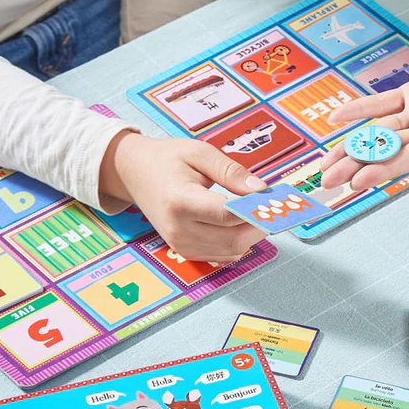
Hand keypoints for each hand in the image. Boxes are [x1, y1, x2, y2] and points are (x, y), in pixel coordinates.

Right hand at [99, 131, 267, 262]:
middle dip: (259, 226)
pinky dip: (239, 243)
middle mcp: (179, 229)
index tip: (275, 202)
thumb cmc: (166, 160)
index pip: (227, 215)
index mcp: (180, 200)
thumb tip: (260, 189)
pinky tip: (241, 225)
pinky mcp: (185, 252)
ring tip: (258, 213)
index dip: (255, 211)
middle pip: (233, 238)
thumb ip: (231, 171)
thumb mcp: (199, 152)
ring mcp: (181, 244)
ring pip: (232, 251)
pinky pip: (223, 255)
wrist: (134, 173)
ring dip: (252, 236)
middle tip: (273, 208)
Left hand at [319, 57, 408, 192]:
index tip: (357, 181)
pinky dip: (361, 108)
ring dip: (351, 145)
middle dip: (355, 165)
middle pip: (386, 151)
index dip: (383, 169)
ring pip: (379, 131)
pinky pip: (384, 102)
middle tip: (325, 182)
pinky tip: (337, 117)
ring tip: (323, 162)